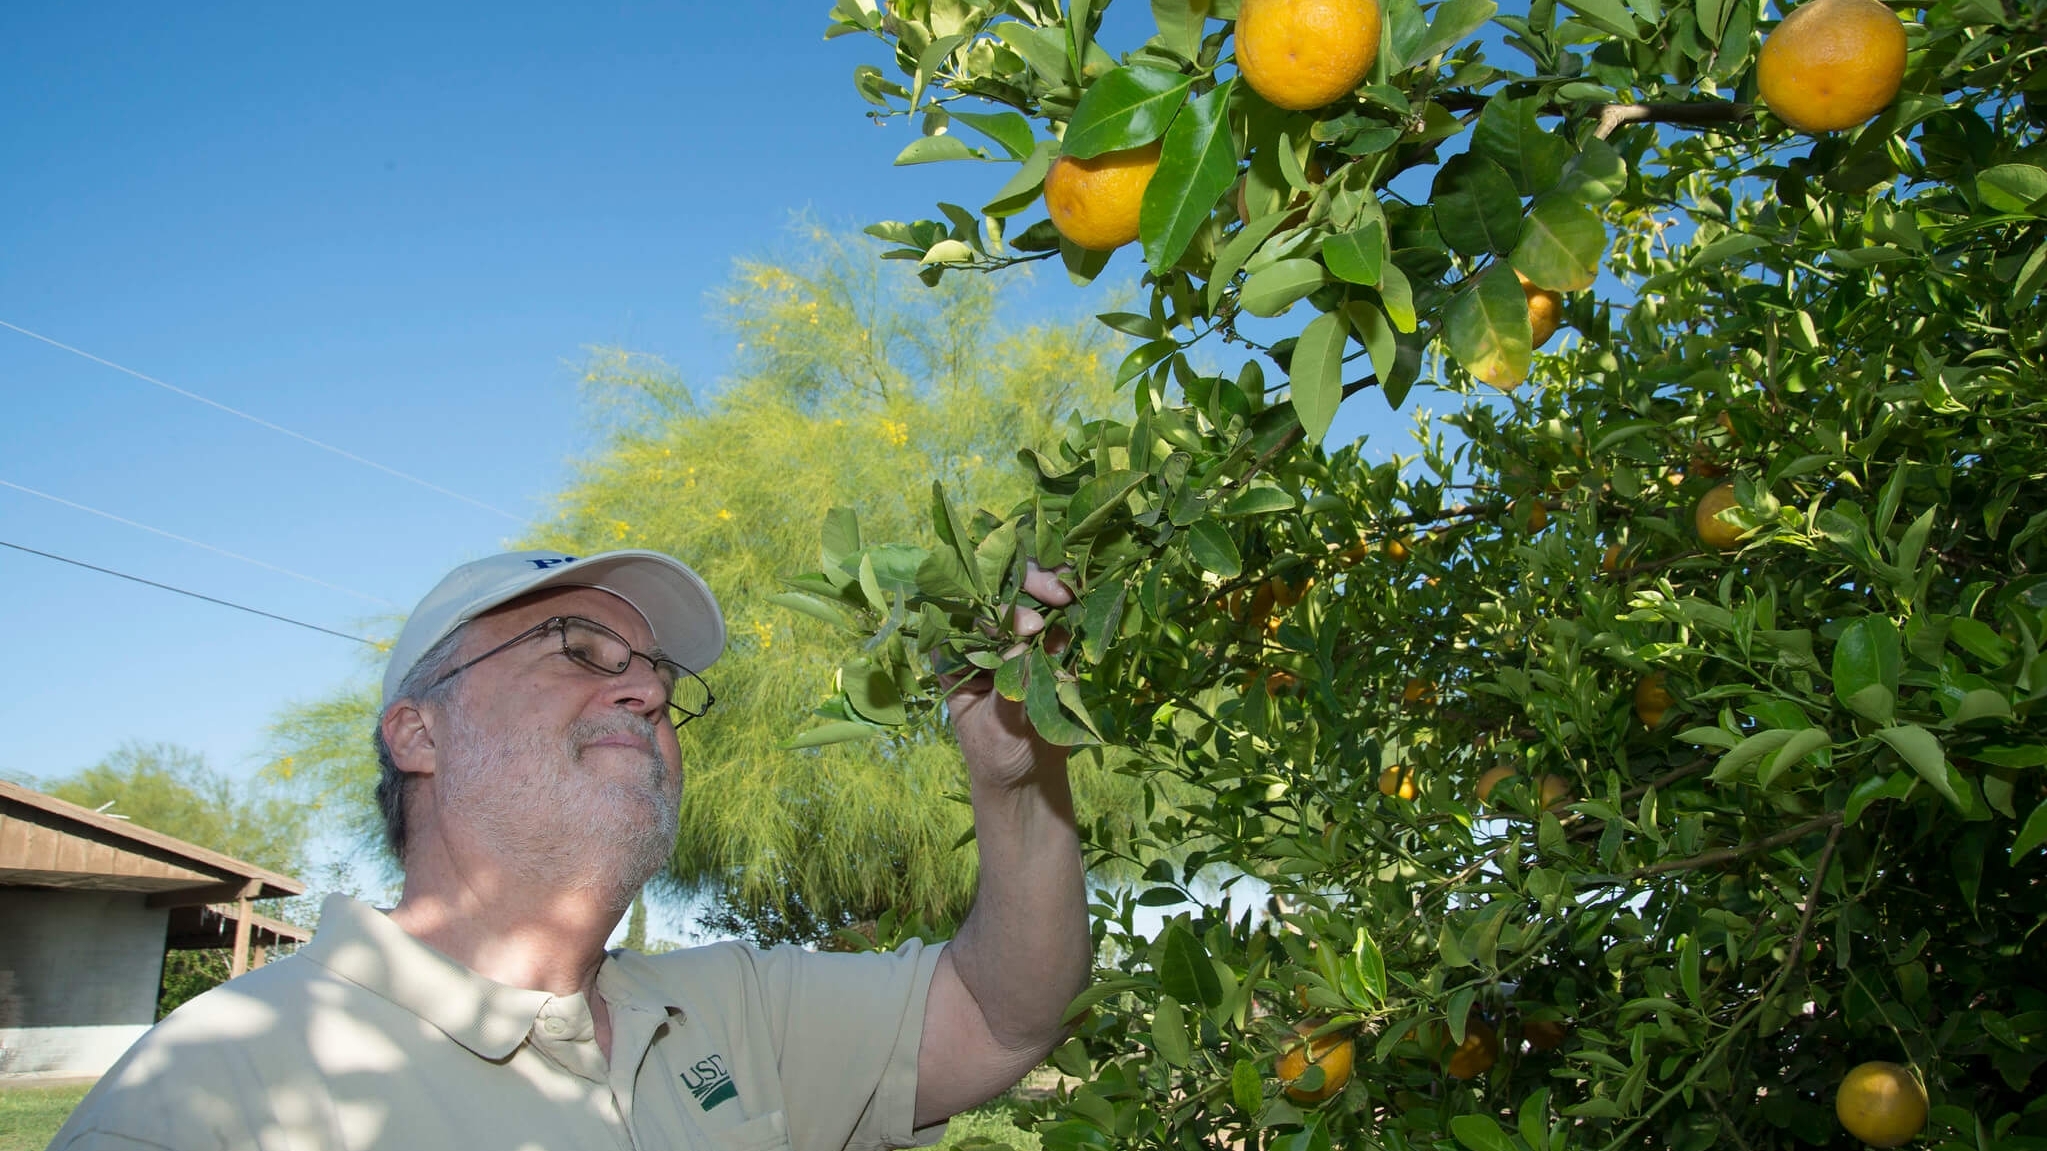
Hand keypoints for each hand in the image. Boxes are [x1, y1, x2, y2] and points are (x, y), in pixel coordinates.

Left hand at [940, 561, 1074, 787]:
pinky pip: (1060, 614)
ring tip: (1073, 585)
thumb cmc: (997, 753)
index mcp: (956, 654)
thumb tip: (1020, 645)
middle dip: (1029, 582)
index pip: (968, 613)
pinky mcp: (1050, 642)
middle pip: (999, 589)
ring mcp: (1018, 635)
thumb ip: (1008, 686)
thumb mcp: (997, 725)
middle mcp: (985, 636)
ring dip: (1054, 581)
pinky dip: (1073, 601)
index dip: (997, 609)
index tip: (1030, 627)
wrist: (1028, 774)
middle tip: (1059, 593)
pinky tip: (1084, 596)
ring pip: (1032, 592)